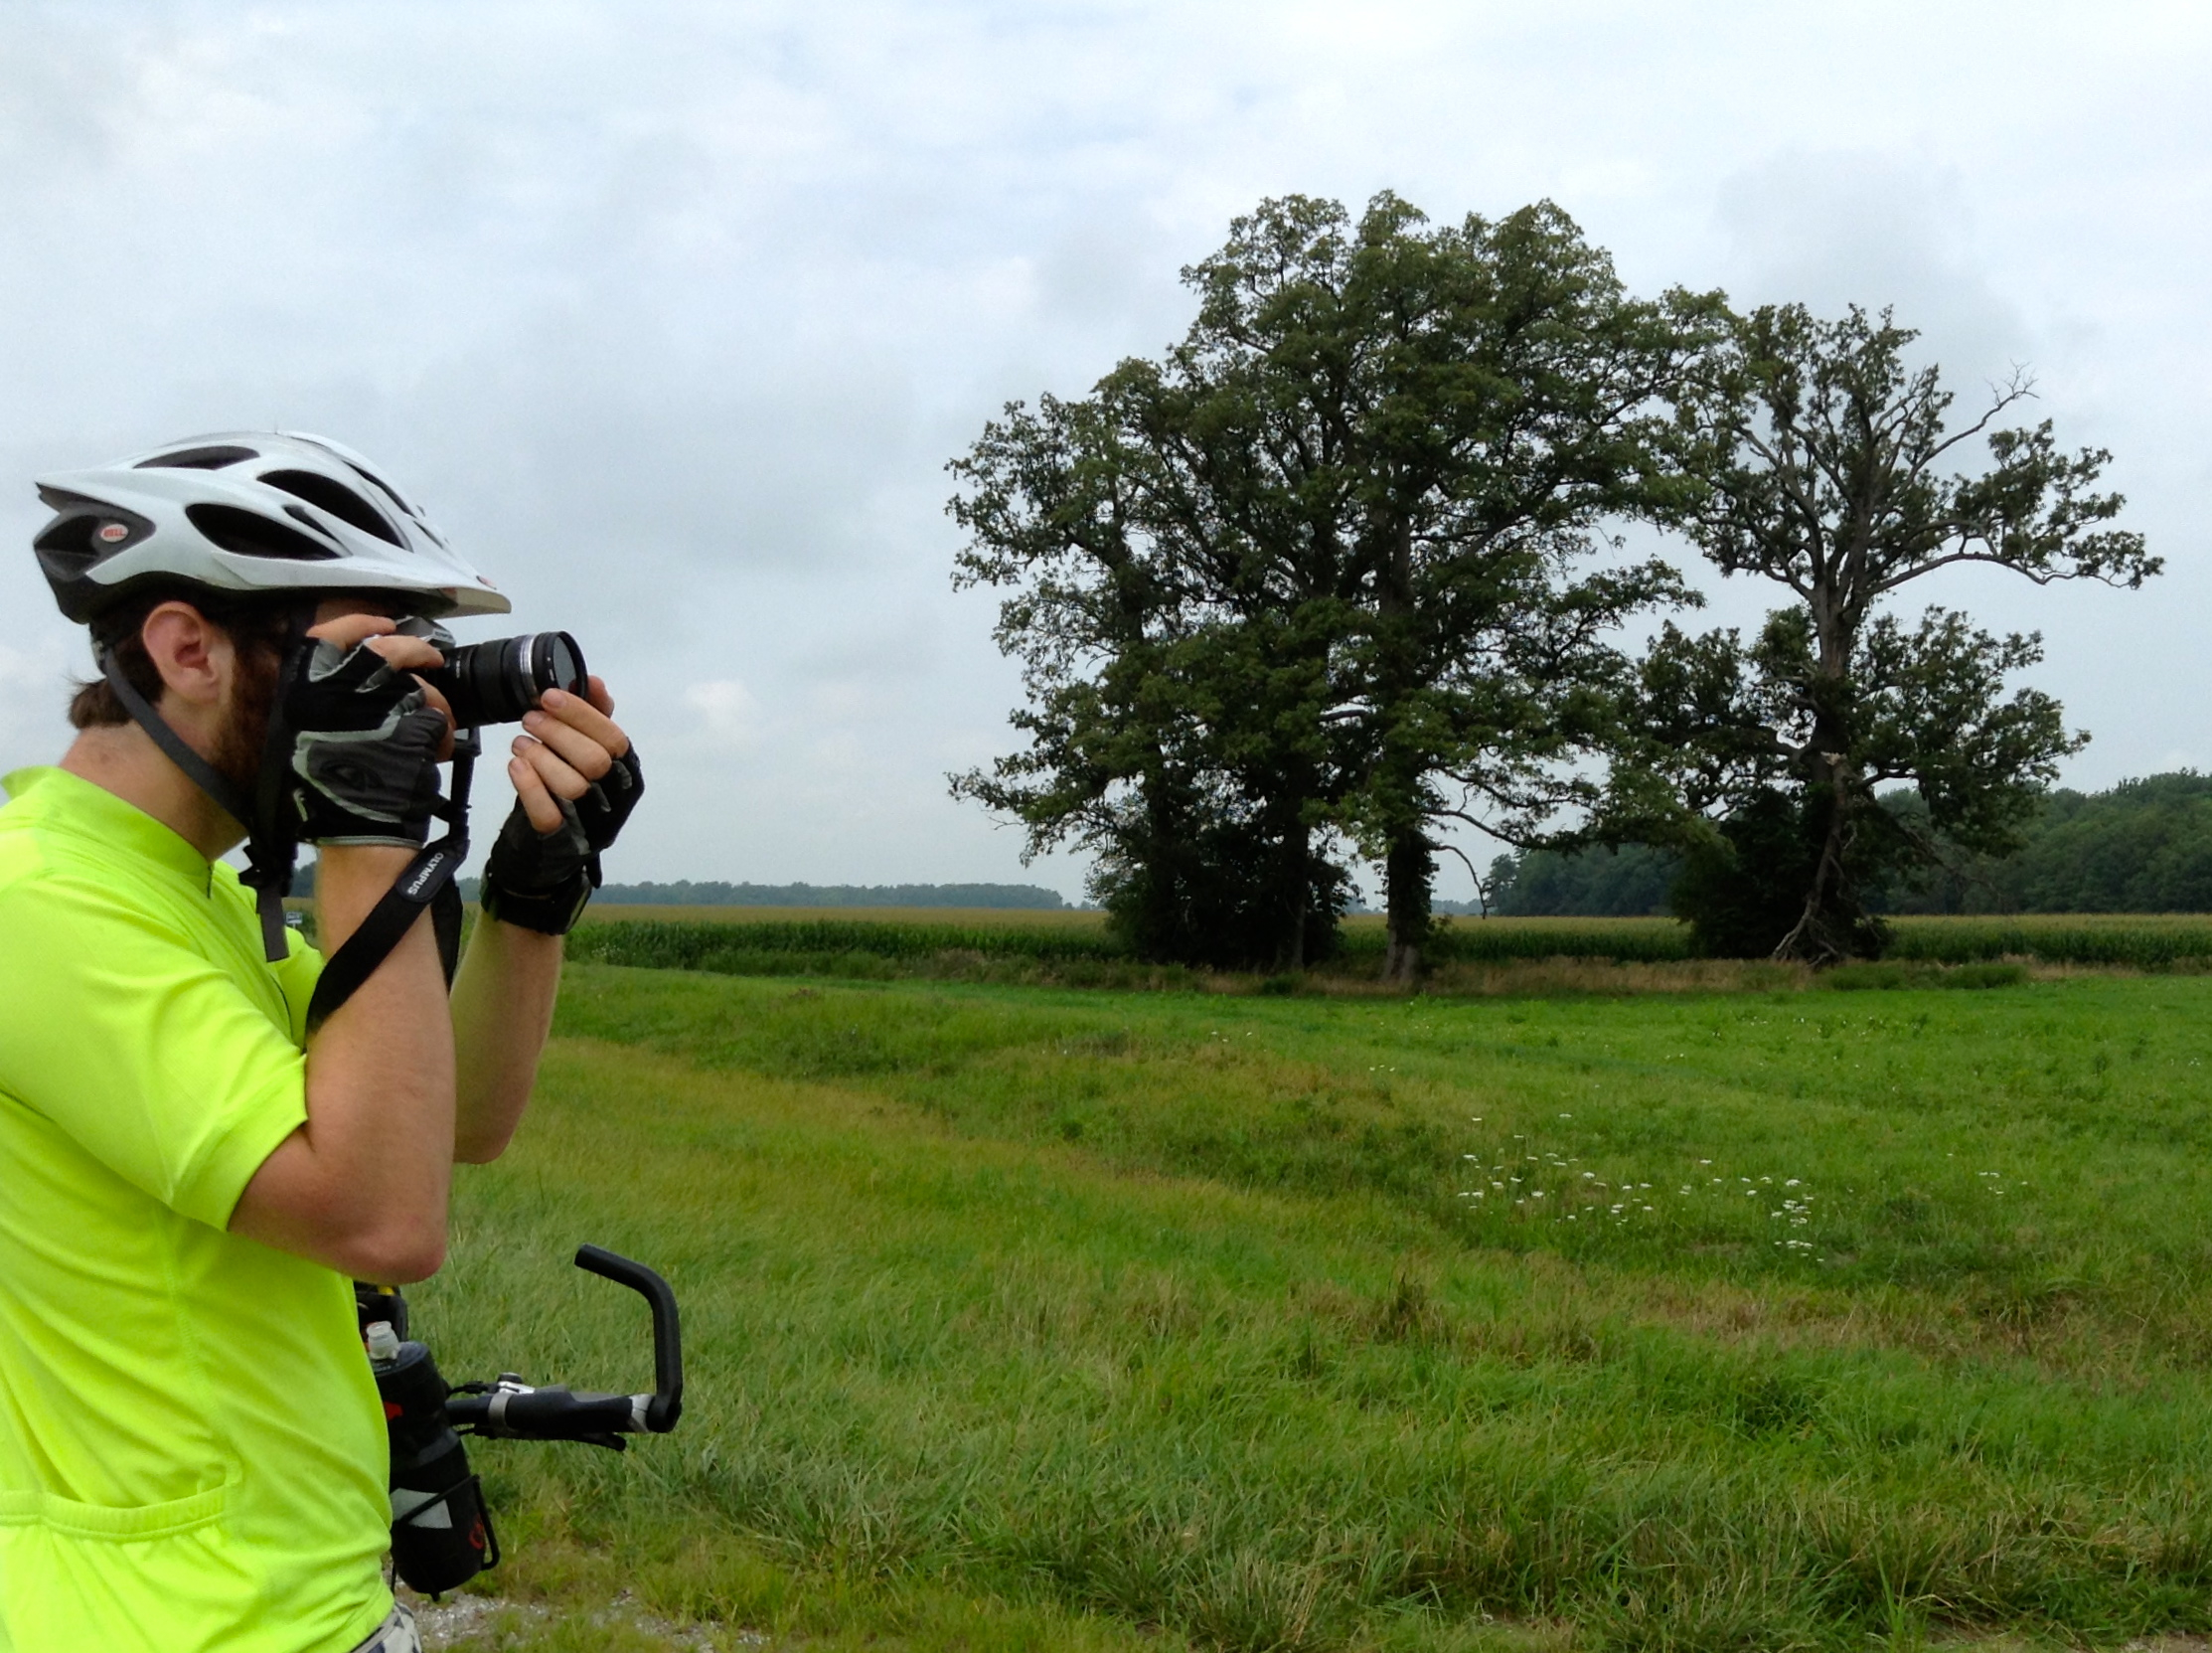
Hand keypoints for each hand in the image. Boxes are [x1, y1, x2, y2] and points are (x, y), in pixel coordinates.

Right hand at [285, 618, 453, 846]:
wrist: (358, 834)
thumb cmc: (337, 791)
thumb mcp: (314, 736)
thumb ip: (331, 699)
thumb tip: (360, 667)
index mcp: (304, 693)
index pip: (324, 636)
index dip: (358, 623)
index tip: (383, 623)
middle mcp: (333, 693)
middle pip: (385, 650)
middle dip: (416, 651)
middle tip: (432, 660)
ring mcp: (373, 709)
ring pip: (417, 686)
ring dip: (435, 704)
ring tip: (436, 729)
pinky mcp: (407, 728)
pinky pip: (436, 716)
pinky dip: (443, 733)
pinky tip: (436, 755)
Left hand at [508, 678, 628, 831]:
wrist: (553, 836)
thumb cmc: (572, 778)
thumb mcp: (587, 744)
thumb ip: (594, 714)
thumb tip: (593, 681)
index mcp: (625, 768)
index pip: (613, 738)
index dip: (582, 714)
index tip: (549, 697)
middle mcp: (613, 795)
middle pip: (595, 761)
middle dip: (557, 733)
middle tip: (530, 719)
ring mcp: (589, 818)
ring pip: (571, 787)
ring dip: (540, 757)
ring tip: (520, 743)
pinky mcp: (561, 837)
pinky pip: (548, 814)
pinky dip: (529, 787)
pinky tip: (516, 766)